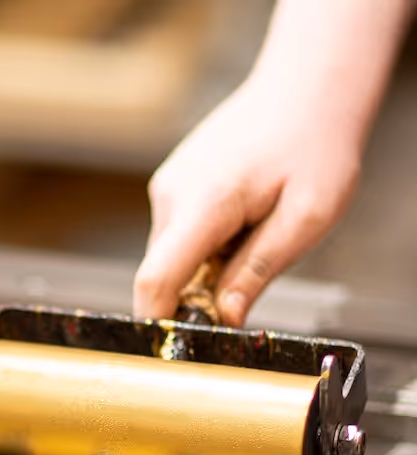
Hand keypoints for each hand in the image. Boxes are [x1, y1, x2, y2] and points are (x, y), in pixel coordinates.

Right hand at [133, 75, 361, 326]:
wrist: (307, 86)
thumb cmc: (316, 145)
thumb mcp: (308, 217)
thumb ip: (259, 270)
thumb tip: (223, 318)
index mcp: (206, 203)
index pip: (156, 280)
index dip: (159, 323)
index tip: (173, 349)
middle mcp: (174, 195)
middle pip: (164, 276)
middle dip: (193, 298)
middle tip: (242, 292)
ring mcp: (167, 188)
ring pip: (171, 259)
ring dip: (203, 270)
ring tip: (252, 238)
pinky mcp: (171, 188)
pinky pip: (177, 238)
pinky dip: (203, 249)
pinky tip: (240, 223)